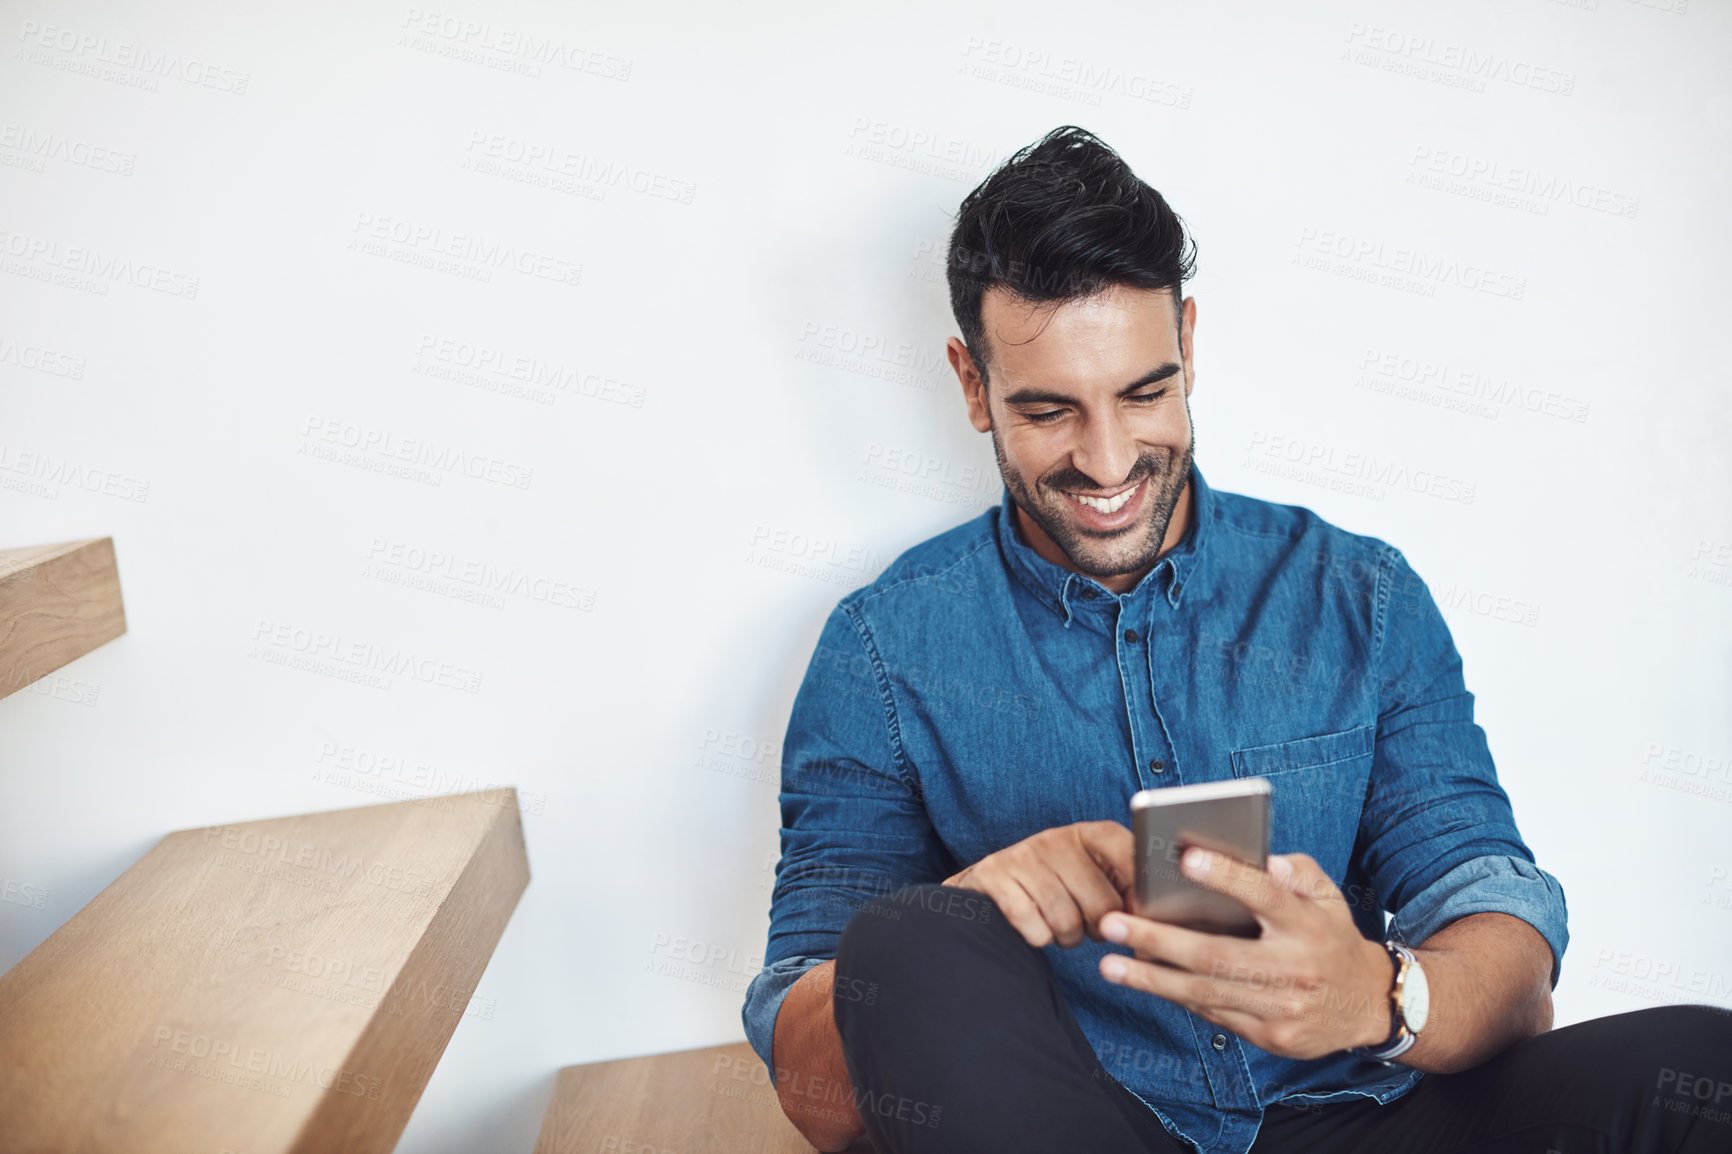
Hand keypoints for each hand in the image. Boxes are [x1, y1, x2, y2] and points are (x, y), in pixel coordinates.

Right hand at [943, 821, 1133, 948]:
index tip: (1137, 917)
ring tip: (1061, 925)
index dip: (1139, 897)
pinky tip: (1035, 926)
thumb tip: (1155, 929)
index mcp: (1090, 833)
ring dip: (1068, 938)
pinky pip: (1035, 930)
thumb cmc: (1056, 886)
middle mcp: (1056, 838)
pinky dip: (1039, 938)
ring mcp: (1023, 856)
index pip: (1132, 859)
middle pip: (1102, 905)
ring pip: (1067, 923)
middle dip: (1099, 928)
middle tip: (1087, 924)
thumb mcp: (1092, 875)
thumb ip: (1127, 890)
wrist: (989, 884)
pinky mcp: (994, 877)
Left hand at [1095, 849, 1391, 1058]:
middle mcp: (1297, 968)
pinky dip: (1176, 997)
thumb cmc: (1331, 935)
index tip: (1185, 857)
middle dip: (1159, 940)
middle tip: (1113, 923)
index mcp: (1309, 925)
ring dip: (1152, 979)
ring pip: (1206, 993)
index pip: (1265, 895)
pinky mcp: (1272, 1037)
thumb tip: (1259, 860)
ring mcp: (1284, 1008)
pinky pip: (1214, 1015)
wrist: (1369, 1004)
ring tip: (1109, 964)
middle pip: (1218, 955)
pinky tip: (1144, 981)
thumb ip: (1294, 871)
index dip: (1226, 876)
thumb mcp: (1327, 895)